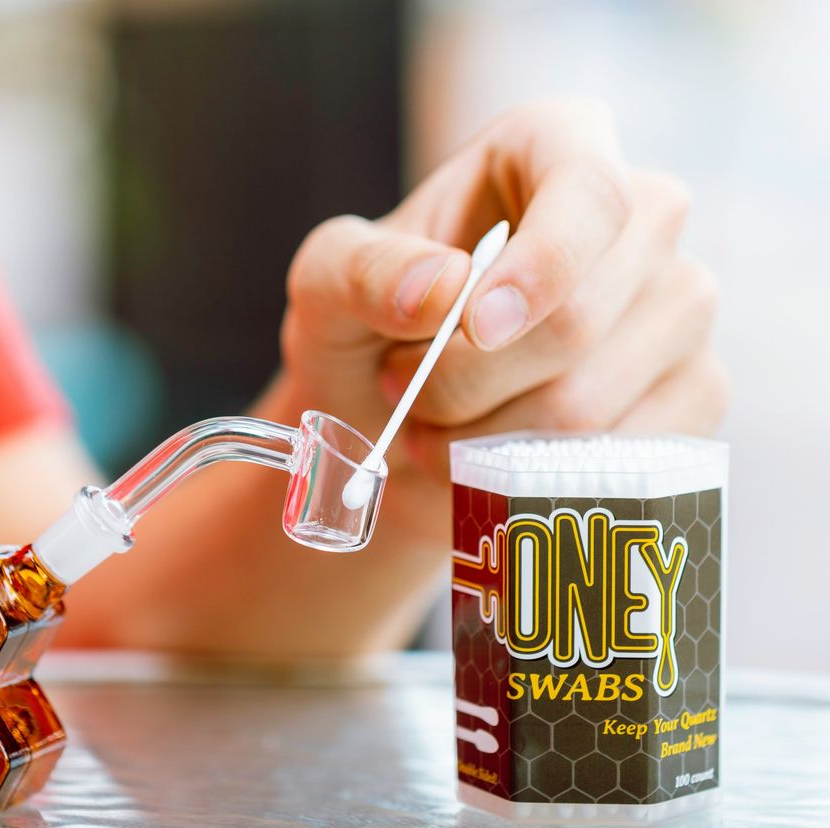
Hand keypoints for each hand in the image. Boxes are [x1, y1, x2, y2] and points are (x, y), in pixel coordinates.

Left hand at [280, 98, 727, 541]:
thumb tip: (443, 286)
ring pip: (590, 405)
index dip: (540, 267)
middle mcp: (641, 219)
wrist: (400, 422)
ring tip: (434, 429)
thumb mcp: (329, 284)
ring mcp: (679, 307)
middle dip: (469, 383)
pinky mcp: (696, 390)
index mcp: (557, 148)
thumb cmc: (369, 333)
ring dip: (484, 440)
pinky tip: (493, 464)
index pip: (590, 192)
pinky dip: (536, 480)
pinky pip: (625, 459)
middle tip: (404, 390)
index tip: (475, 328)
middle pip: (580, 318)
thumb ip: (365, 270)